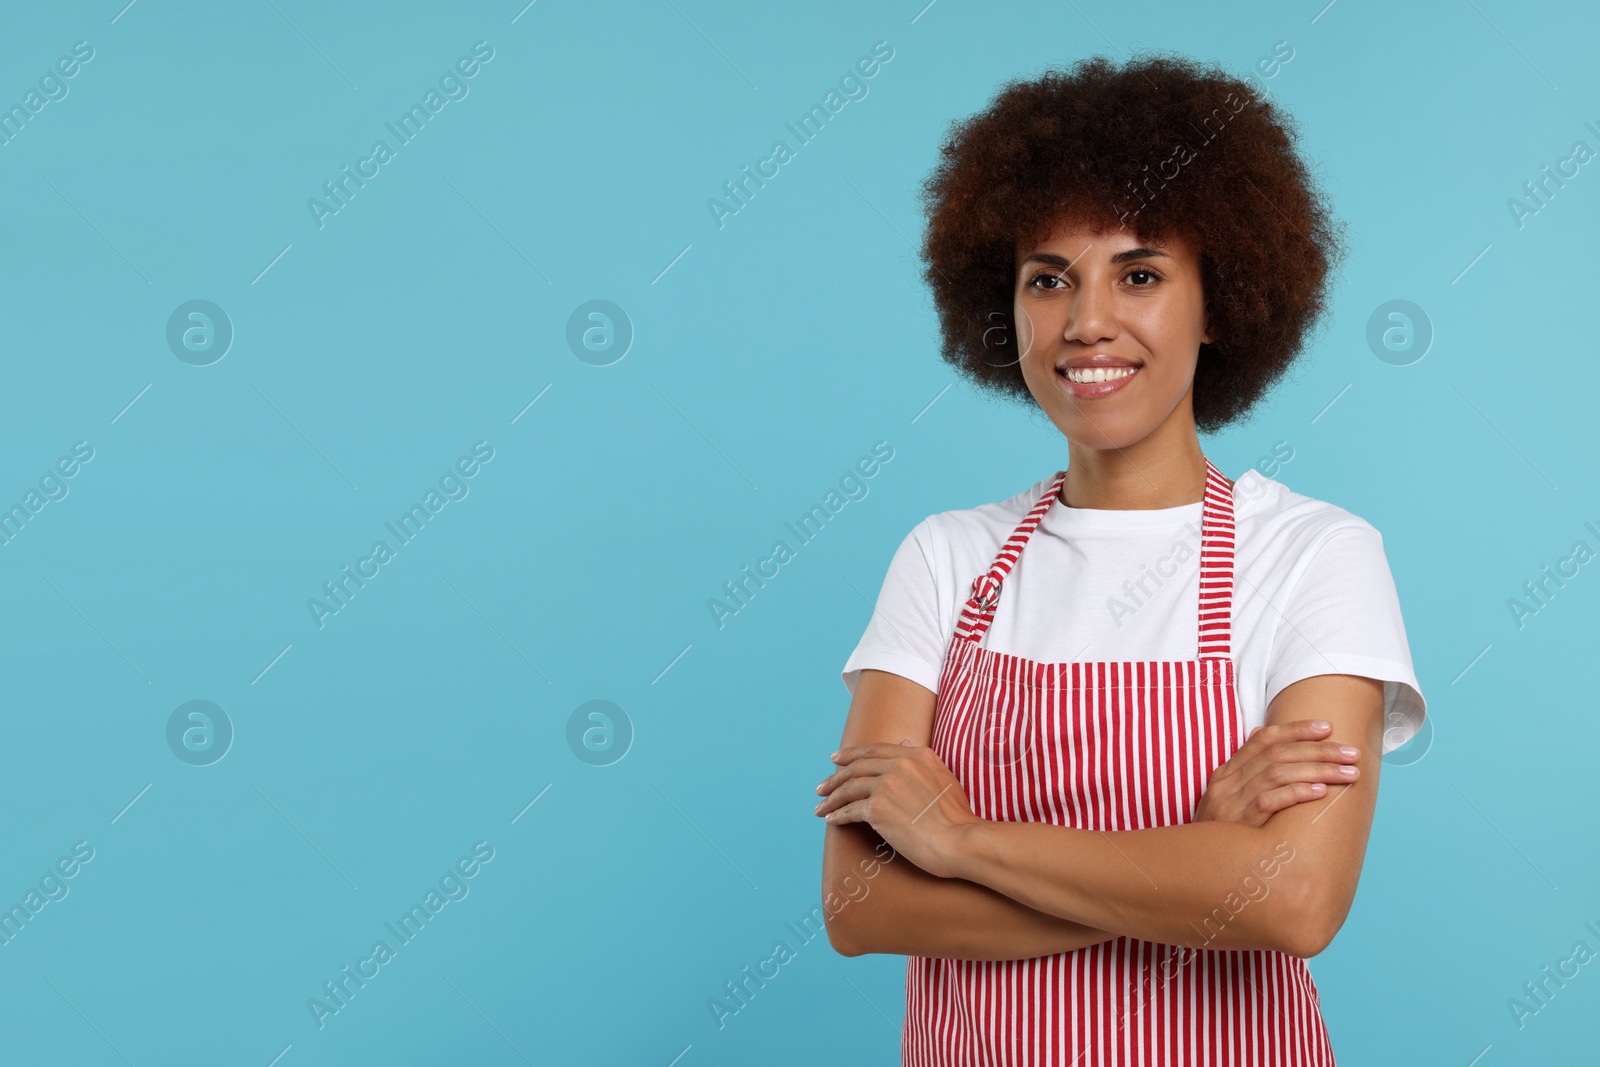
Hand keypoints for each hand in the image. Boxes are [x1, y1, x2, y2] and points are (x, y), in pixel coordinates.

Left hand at [813, 739, 977, 877]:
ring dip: (831, 798)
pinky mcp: (877, 809)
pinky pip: (850, 810)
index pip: (875, 750)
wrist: (960, 841)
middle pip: (856, 767)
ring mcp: (887, 786)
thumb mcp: (944, 777)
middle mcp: (899, 765)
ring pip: (849, 787)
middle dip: (835, 777)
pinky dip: (838, 815)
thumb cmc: (957, 817)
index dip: (852, 754)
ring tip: (821, 807)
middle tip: (821, 787)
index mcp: (917, 755)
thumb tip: (904, 742)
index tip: (836, 759)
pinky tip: (832, 820)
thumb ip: (922, 759)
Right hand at [1193, 719, 1360, 826]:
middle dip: (1319, 750)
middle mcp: (1227, 783)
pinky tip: (1321, 792)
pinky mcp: (1238, 823)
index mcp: (1226, 773)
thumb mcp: (1226, 798)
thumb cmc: (1220, 835)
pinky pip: (1269, 801)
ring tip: (1348, 772)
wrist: (1193, 867)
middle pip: (1278, 754)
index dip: (1296, 729)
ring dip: (1318, 770)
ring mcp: (1231, 802)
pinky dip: (1296, 793)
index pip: (1263, 739)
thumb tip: (1259, 732)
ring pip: (1278, 773)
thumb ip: (1245, 769)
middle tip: (1351, 752)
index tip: (1328, 727)